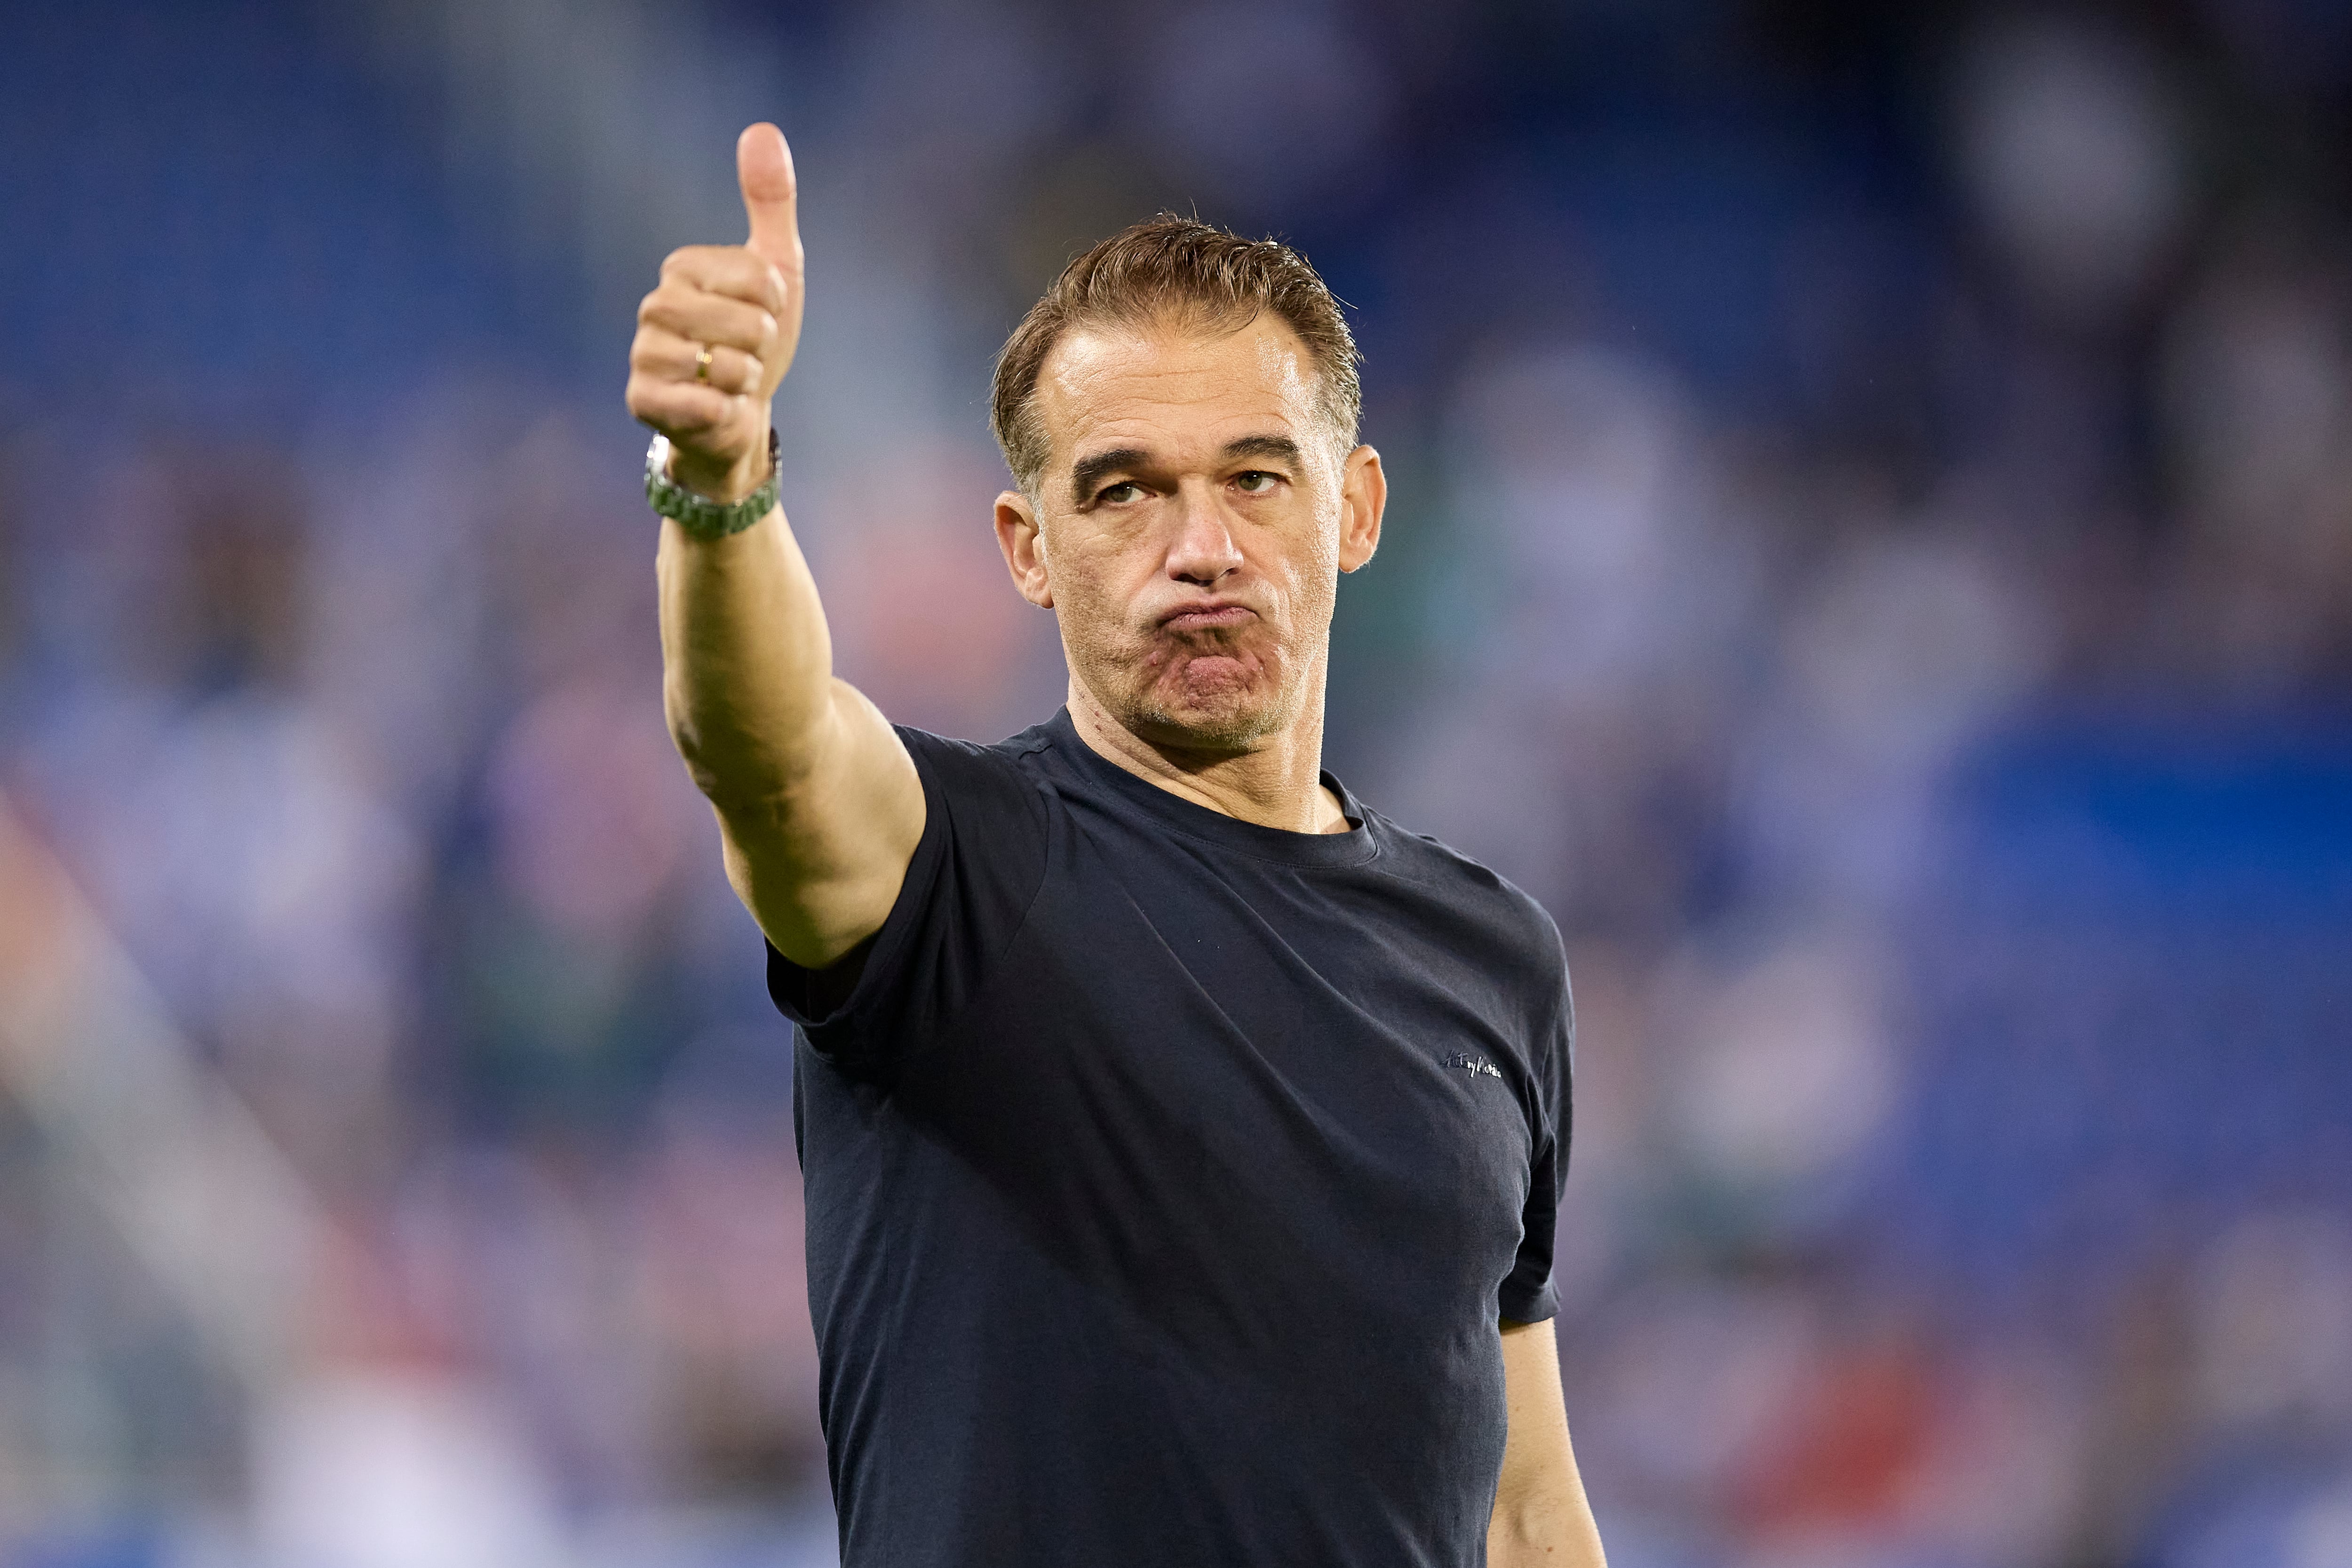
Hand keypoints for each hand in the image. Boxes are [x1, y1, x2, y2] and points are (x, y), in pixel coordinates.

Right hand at [627, 123, 805, 501]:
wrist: (737, 414)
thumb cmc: (755, 340)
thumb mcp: (776, 269)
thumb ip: (770, 202)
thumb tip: (762, 128)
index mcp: (682, 267)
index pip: (762, 279)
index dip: (777, 306)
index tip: (761, 316)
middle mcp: (654, 305)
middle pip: (749, 323)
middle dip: (763, 347)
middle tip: (746, 355)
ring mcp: (643, 354)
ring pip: (727, 366)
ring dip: (745, 381)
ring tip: (729, 381)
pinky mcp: (641, 401)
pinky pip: (703, 404)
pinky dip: (724, 412)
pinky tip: (714, 409)